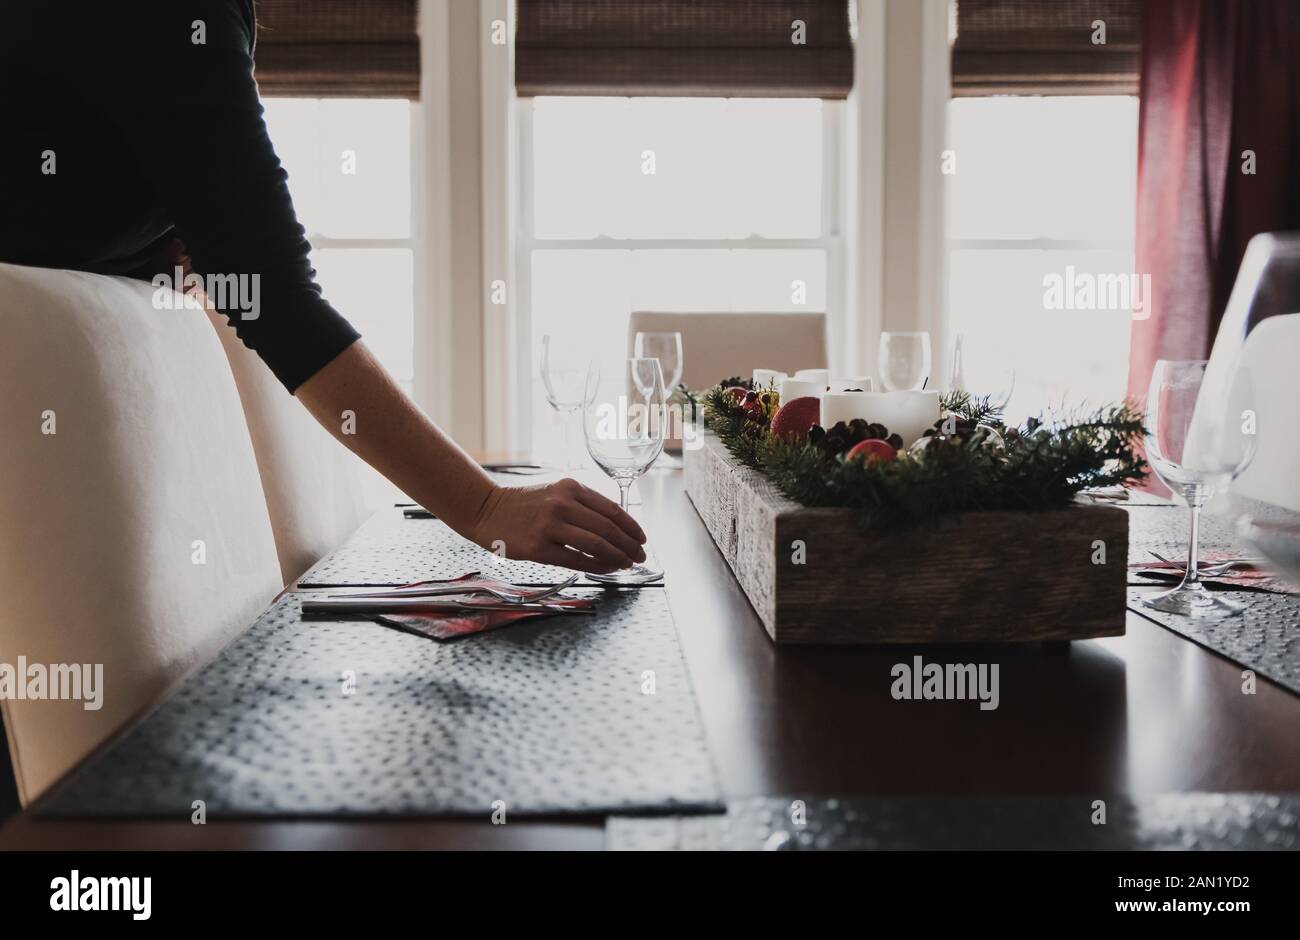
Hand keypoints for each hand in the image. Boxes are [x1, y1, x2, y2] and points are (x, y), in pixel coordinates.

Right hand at [470, 478, 647, 573]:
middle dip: (629, 545)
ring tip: (627, 564)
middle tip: (640, 556)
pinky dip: (596, 566)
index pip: (612, 509)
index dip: (631, 527)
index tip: (641, 538)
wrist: (487, 510)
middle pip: (607, 528)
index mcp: (570, 487)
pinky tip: (607, 569)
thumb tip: (616, 528)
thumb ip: (582, 505)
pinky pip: (576, 560)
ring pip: (595, 545)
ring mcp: (549, 526)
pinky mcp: (538, 548)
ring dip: (617, 557)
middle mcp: (561, 504)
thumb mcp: (555, 492)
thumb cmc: (525, 505)